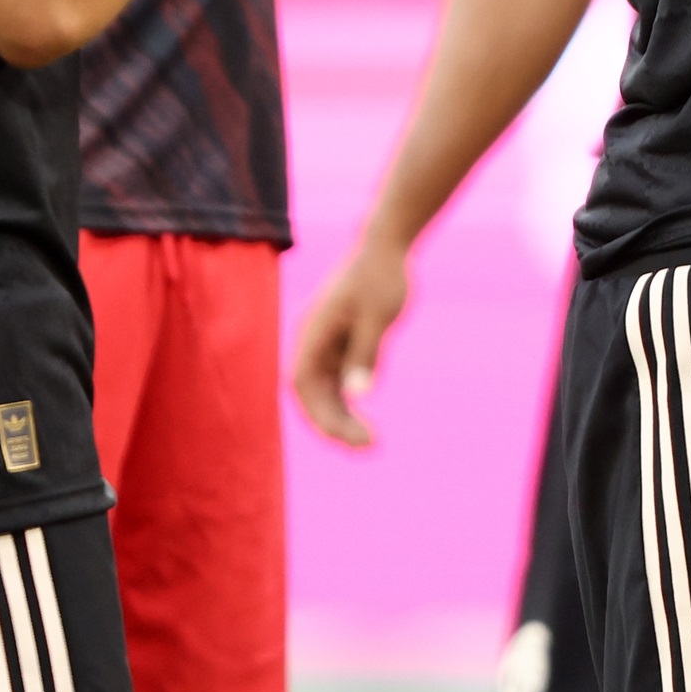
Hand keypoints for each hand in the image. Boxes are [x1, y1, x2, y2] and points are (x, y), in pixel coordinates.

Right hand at [291, 236, 412, 445]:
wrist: (387, 246)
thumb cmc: (382, 276)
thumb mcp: (378, 315)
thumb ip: (366, 353)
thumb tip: (357, 395)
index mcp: (313, 333)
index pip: (303, 384)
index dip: (318, 413)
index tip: (345, 436)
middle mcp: (313, 342)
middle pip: (312, 394)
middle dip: (333, 423)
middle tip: (368, 445)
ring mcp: (326, 344)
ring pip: (325, 392)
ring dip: (341, 418)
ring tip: (369, 441)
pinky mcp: (341, 345)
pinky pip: (338, 382)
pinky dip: (349, 403)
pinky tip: (368, 422)